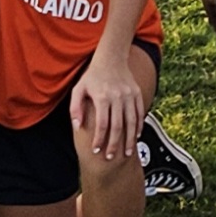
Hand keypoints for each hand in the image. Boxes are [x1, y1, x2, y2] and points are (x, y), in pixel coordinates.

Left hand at [72, 49, 151, 164]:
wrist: (111, 59)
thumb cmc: (92, 76)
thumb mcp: (78, 90)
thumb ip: (75, 108)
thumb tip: (78, 127)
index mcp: (102, 97)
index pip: (102, 124)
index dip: (99, 139)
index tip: (96, 150)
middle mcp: (117, 96)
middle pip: (118, 126)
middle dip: (114, 144)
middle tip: (111, 157)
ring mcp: (129, 95)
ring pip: (132, 122)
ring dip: (130, 139)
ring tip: (127, 153)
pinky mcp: (137, 94)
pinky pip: (140, 113)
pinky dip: (139, 126)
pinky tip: (136, 137)